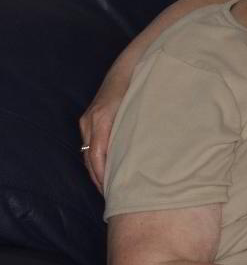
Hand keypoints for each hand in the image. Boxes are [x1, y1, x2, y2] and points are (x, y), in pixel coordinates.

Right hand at [79, 67, 131, 188]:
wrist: (128, 66)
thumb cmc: (139, 87)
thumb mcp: (139, 110)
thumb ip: (135, 132)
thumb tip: (140, 158)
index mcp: (102, 119)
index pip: (97, 155)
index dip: (103, 176)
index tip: (112, 192)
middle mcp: (90, 121)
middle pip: (90, 158)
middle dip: (99, 179)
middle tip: (113, 197)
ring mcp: (87, 120)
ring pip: (88, 153)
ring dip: (96, 171)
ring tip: (109, 189)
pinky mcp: (89, 119)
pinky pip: (89, 144)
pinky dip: (96, 159)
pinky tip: (106, 170)